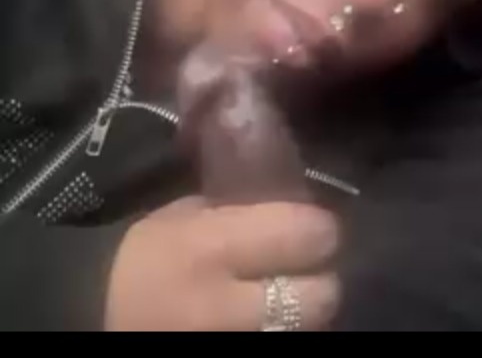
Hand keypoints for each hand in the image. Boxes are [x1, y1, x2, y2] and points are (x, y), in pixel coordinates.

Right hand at [105, 197, 339, 330]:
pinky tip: (272, 318)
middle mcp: (228, 307)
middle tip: (311, 267)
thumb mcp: (185, 215)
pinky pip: (282, 343)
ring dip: (307, 311)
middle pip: (319, 296)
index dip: (320, 229)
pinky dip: (284, 331)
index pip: (304, 235)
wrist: (95, 316)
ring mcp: (235, 343)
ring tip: (293, 293)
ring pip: (307, 329)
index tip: (317, 226)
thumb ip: (238, 209)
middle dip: (321, 279)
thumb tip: (293, 203)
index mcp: (212, 248)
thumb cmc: (143, 257)